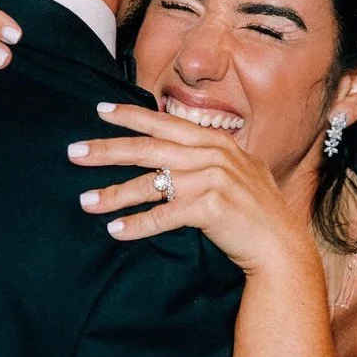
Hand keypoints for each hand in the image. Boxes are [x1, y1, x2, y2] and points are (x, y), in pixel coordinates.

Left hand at [69, 103, 307, 272]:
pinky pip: (163, 215)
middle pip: (149, 148)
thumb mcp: (238, 172)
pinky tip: (115, 230)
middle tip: (74, 153)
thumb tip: (177, 148)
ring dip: (114, 193)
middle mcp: (214, 155)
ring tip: (86, 201)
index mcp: (216, 141)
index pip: (165, 123)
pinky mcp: (211, 208)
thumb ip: (209, 156)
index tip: (100, 110)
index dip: (130, 116)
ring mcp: (213, 180)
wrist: (281, 246)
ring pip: (151, 183)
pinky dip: (136, 224)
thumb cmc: (256, 212)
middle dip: (107, 149)